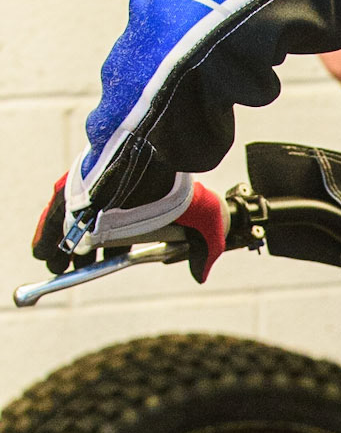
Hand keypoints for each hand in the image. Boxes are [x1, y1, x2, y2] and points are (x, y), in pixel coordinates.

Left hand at [31, 174, 227, 282]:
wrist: (165, 156)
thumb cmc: (188, 188)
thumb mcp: (207, 224)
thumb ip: (204, 252)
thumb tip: (200, 277)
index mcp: (141, 208)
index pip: (120, 234)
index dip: (110, 252)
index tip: (101, 264)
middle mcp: (115, 200)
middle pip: (91, 230)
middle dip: (81, 253)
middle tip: (69, 270)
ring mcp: (95, 192)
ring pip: (71, 223)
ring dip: (59, 245)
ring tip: (53, 265)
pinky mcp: (77, 186)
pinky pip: (57, 213)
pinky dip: (47, 232)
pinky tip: (42, 251)